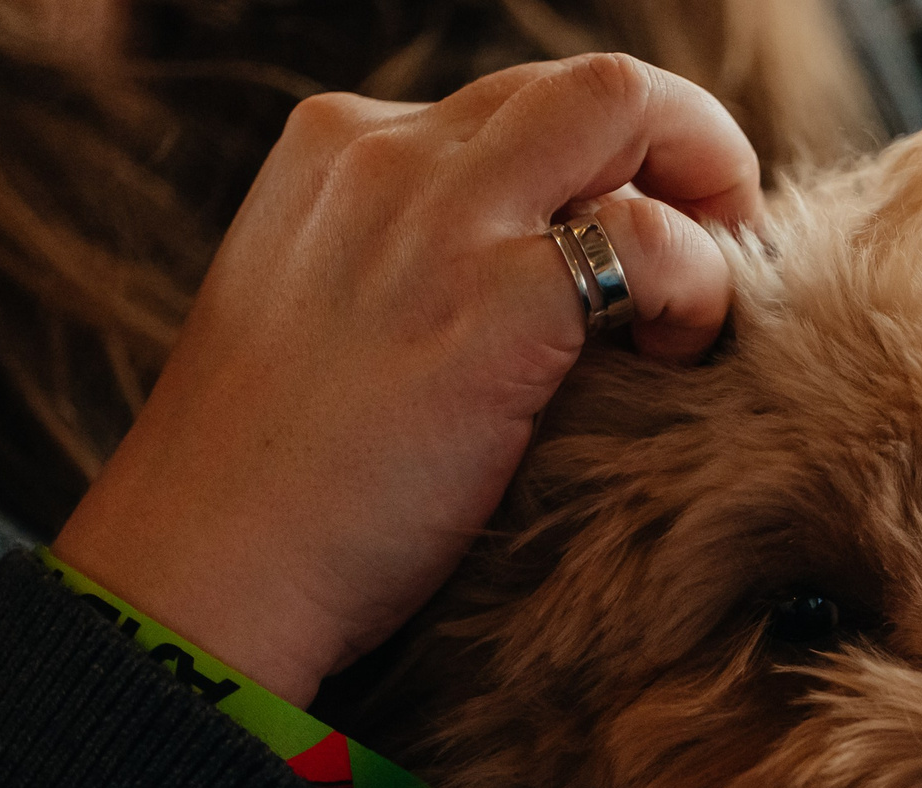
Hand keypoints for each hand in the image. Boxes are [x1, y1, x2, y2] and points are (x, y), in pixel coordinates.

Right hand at [53, 54, 760, 705]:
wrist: (206, 568)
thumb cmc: (273, 482)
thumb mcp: (321, 315)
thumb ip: (412, 261)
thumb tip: (542, 273)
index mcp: (335, 146)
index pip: (515, 105)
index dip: (601, 167)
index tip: (631, 243)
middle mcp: (387, 152)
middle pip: (587, 85)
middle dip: (682, 147)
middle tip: (715, 245)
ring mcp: (441, 218)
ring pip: (628, 106)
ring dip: (705, 190)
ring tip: (700, 302)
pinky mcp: (496, 303)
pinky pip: (654, 242)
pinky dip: (699, 287)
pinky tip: (678, 355)